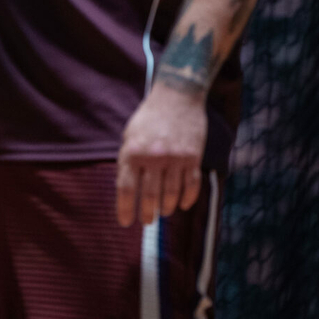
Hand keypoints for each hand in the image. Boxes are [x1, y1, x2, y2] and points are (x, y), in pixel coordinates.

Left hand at [115, 84, 207, 226]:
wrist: (177, 96)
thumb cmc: (149, 118)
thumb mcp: (130, 136)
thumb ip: (128, 161)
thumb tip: (127, 191)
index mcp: (132, 152)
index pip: (126, 189)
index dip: (125, 209)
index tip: (126, 222)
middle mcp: (153, 157)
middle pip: (150, 196)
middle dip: (148, 213)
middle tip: (147, 221)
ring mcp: (175, 158)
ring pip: (171, 194)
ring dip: (167, 207)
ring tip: (163, 211)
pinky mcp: (193, 157)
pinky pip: (191, 185)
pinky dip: (187, 199)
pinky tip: (183, 204)